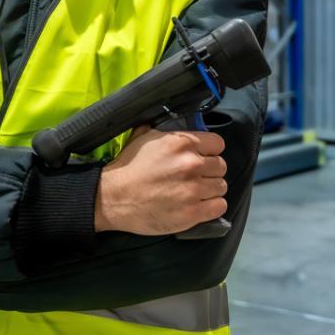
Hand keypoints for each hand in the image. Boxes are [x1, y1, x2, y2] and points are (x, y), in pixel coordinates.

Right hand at [93, 127, 227, 235]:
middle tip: (195, 177)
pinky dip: (212, 206)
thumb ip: (163, 130)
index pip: (217, 144)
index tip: (202, 157)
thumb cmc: (127, 168)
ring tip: (195, 192)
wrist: (112, 198)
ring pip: (221, 186)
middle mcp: (191, 164)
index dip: (209, 151)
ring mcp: (193, 190)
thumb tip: (172, 121)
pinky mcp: (192, 212)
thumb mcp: (142, 138)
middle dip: (210, 171)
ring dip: (211, 190)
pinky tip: (200, 205)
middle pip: (221, 166)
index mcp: (181, 143)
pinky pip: (219, 206)